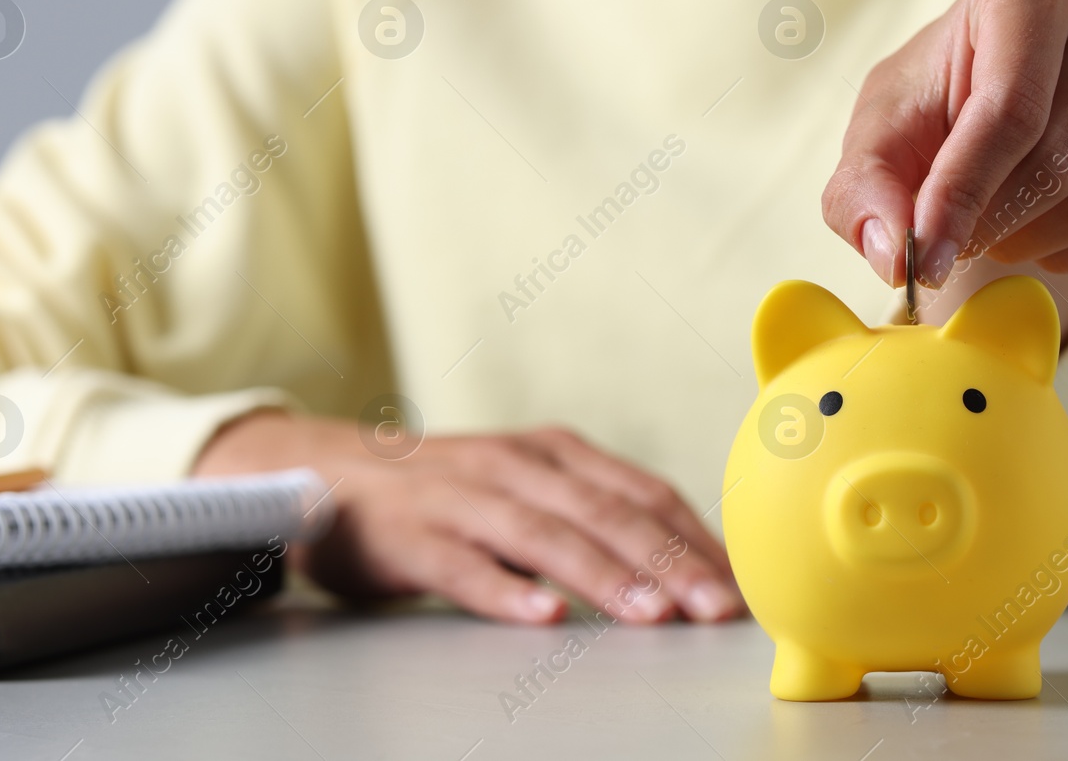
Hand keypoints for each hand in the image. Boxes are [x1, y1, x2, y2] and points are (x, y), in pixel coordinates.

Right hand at [193, 411, 744, 625]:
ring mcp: (461, 498)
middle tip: (718, 609)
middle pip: (604, 512)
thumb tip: (680, 565)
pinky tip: (542, 616)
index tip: (741, 583)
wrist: (326, 473)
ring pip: (543, 535)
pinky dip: (504, 590)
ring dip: (602, 575)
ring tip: (651, 615)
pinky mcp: (413, 537)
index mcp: (551, 452)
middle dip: (668, 561)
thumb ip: (591, 513)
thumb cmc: (445, 492)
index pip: (640, 491)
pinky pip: (463, 566)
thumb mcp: (526, 485)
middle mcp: (514, 466)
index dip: (694, 537)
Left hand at [823, 0, 1067, 293]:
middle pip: (1061, 156)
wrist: (1000, 113)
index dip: (961, 194)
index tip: (924, 257)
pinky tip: (1044, 233)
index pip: (1009, 107)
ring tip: (993, 229)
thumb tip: (894, 252)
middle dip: (994, 220)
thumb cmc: (935, 109)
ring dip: (1035, 238)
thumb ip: (864, 191)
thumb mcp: (878, 138)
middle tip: (955, 238)